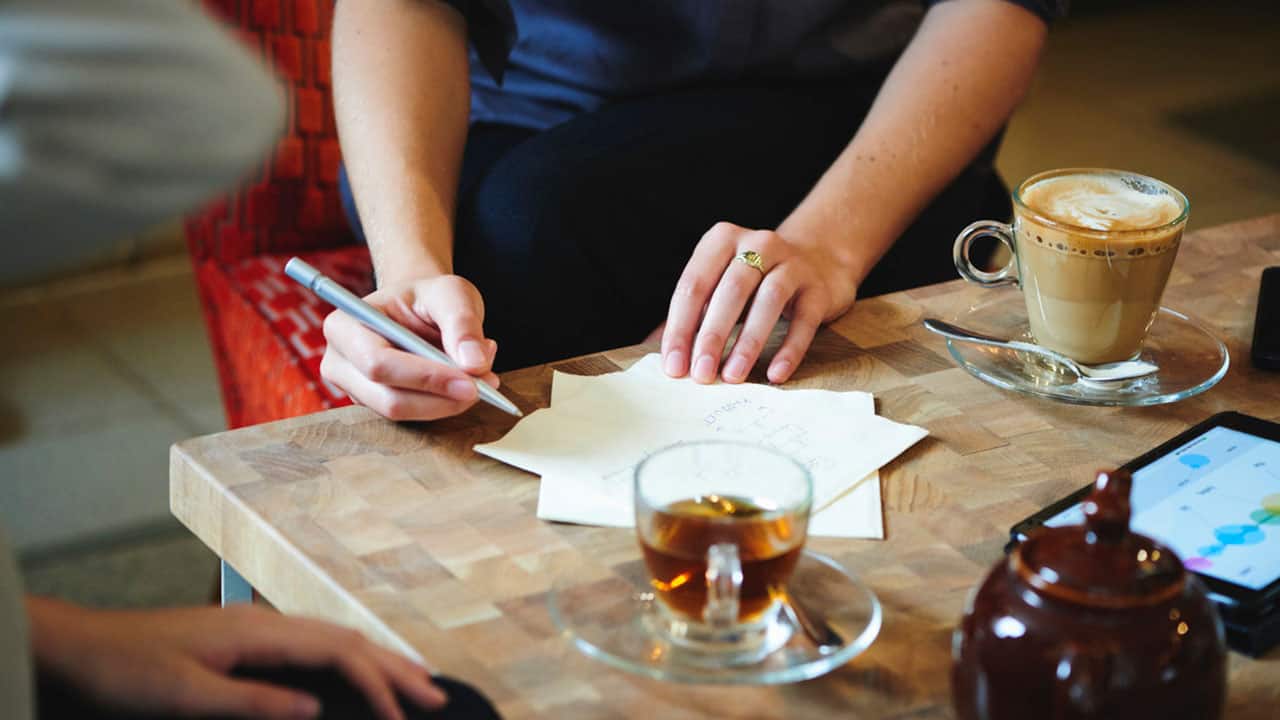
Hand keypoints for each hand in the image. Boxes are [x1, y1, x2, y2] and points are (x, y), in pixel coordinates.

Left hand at [28, 598, 445, 719]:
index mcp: (259, 631)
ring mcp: (258, 627)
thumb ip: (254, 702)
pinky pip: (313, 646)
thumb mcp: (187, 697)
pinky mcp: (247, 640)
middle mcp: (266, 622)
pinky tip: (354, 672)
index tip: (402, 715)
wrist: (83, 645)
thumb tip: (316, 710)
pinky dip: (347, 659)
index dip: (377, 682)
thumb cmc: (128, 669)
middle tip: (436, 695)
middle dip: (395, 666)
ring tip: (413, 681)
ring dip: (376, 660)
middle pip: (347, 638)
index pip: (337, 651)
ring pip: (334, 638)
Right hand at [321, 274, 499, 420]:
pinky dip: (445, 405)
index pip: (378, 364)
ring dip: (448, 403)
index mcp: (345, 325)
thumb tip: (473, 364)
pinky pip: (412, 417)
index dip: (425, 377)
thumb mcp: (451, 292)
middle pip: (388, 399)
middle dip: (441, 397)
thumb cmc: (428, 297)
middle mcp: (340, 362)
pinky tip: (466, 383)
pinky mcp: (376, 406)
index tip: (471, 382)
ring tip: (482, 377)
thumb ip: (462, 323)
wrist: (420, 309)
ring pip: (403, 414)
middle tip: (486, 386)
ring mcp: (355, 389)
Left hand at [661, 222, 855, 384]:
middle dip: (712, 336)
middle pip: (730, 291)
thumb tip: (667, 359)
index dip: (681, 327)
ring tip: (733, 375)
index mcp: (721, 240)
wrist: (817, 263)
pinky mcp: (818, 288)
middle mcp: (757, 244)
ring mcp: (792, 263)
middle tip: (701, 374)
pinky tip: (775, 374)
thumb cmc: (753, 282)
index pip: (694, 285)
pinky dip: (789, 348)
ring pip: (768, 300)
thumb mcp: (719, 286)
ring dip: (748, 341)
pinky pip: (804, 319)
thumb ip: (693, 316)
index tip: (674, 367)